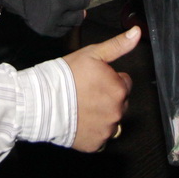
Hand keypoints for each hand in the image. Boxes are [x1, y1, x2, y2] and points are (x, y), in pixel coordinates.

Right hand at [64, 26, 139, 151]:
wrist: (42, 102)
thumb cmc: (65, 77)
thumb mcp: (92, 54)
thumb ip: (118, 45)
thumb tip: (136, 32)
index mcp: (119, 89)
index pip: (124, 83)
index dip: (109, 79)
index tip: (94, 79)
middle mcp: (117, 112)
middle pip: (119, 103)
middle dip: (107, 98)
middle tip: (86, 92)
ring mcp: (106, 130)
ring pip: (111, 120)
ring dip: (101, 115)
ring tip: (82, 107)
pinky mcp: (95, 144)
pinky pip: (100, 137)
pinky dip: (92, 131)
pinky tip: (80, 121)